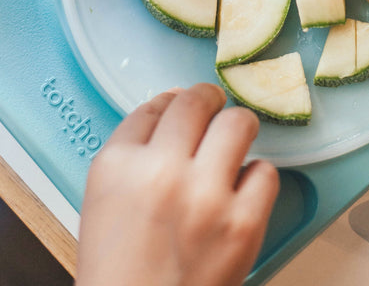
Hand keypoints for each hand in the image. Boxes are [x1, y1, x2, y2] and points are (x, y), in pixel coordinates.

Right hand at [75, 83, 278, 285]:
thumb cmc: (120, 268)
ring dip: (237, 128)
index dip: (172, 102)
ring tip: (233, 141)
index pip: (153, 106)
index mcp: (117, 165)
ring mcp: (205, 197)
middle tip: (213, 109)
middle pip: (196, 102)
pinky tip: (240, 191)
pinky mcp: (242, 224)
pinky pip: (266, 171)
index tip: (181, 106)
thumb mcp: (103, 199)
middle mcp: (160, 172)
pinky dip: (256, 178)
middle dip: (207, 100)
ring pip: (238, 123)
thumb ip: (132, 152)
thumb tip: (172, 107)